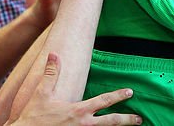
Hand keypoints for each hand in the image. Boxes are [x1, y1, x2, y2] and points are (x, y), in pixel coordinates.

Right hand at [4, 53, 139, 125]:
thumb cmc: (34, 117)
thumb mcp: (42, 93)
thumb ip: (51, 73)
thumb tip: (54, 54)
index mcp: (78, 111)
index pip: (104, 101)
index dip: (119, 95)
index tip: (130, 92)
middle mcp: (84, 125)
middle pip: (112, 122)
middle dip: (127, 120)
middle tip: (140, 119)